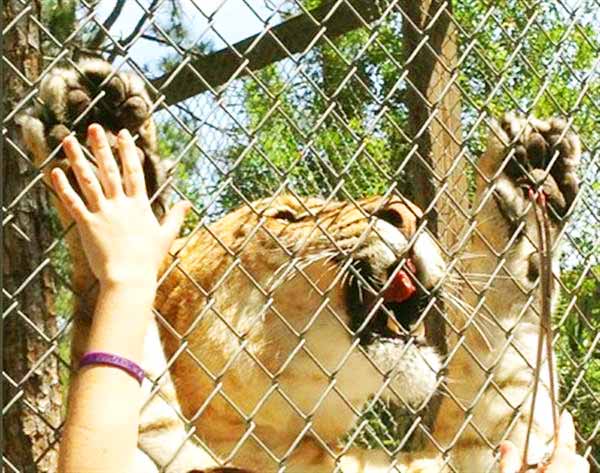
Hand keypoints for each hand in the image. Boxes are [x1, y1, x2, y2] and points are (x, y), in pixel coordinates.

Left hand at [51, 124, 189, 287]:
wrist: (129, 277)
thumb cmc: (148, 259)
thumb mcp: (167, 235)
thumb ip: (176, 216)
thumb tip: (188, 203)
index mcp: (139, 205)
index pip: (133, 171)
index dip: (128, 151)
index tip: (123, 134)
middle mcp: (121, 204)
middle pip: (110, 170)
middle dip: (102, 147)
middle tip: (94, 127)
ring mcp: (103, 213)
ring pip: (89, 181)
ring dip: (78, 159)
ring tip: (69, 140)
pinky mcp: (87, 224)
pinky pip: (73, 202)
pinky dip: (63, 187)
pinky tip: (55, 171)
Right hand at [499, 411, 588, 472]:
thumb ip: (509, 462)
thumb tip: (507, 446)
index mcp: (558, 471)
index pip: (565, 444)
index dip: (566, 427)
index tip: (565, 415)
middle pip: (577, 459)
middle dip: (567, 452)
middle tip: (551, 447)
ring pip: (578, 469)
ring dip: (567, 463)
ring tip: (548, 463)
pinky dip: (565, 471)